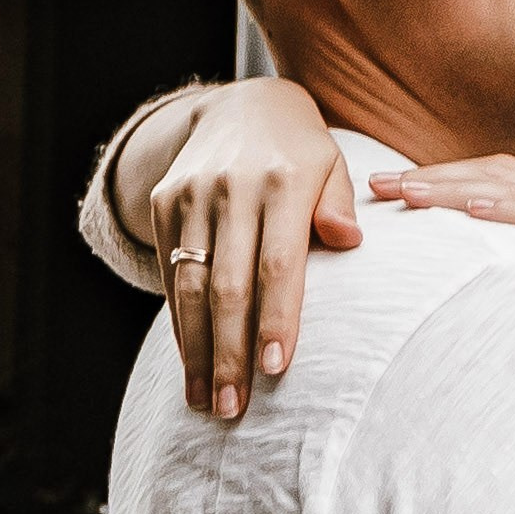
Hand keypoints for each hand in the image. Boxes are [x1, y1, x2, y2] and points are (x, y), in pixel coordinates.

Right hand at [153, 79, 355, 416]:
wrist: (240, 105)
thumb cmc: (302, 153)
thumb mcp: (333, 165)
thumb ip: (340, 204)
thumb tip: (350, 242)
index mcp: (283, 181)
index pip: (278, 262)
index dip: (277, 318)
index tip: (278, 370)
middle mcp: (232, 187)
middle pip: (227, 284)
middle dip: (229, 351)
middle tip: (233, 407)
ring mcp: (192, 195)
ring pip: (190, 285)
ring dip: (196, 350)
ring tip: (207, 401)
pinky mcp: (164, 202)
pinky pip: (171, 272)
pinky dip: (179, 322)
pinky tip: (190, 362)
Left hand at [370, 160, 514, 377]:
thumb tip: (483, 290)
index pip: (494, 180)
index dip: (440, 181)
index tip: (390, 193)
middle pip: (493, 173)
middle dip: (432, 177)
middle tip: (375, 185)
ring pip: (514, 187)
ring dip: (453, 187)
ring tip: (406, 193)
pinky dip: (509, 208)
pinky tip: (471, 208)